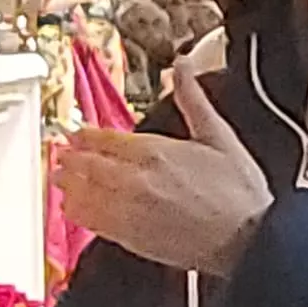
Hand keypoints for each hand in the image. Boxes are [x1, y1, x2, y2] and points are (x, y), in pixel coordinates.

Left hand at [57, 63, 272, 275]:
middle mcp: (135, 180)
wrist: (247, 240)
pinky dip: (79, 212)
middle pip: (89, 165)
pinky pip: (94, 222)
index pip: (106, 139)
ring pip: (86, 193)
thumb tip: (182, 66)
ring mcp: (130, 210)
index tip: (77, 134)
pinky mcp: (133, 238)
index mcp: (155, 151)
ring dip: (69, 183)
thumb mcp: (220, 136)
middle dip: (71, 158)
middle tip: (61, 153)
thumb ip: (193, 99)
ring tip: (59, 177)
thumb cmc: (239, 193)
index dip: (86, 135)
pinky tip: (73, 208)